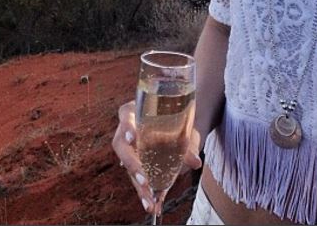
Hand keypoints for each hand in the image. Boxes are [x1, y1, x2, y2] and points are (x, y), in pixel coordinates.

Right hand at [112, 100, 203, 216]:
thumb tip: (195, 162)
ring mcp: (129, 148)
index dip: (127, 126)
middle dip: (131, 163)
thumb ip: (187, 143)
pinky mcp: (134, 163)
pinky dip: (143, 192)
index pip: (125, 114)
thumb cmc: (177, 120)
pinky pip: (135, 177)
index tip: (132, 137)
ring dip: (137, 184)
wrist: (178, 124)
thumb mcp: (183, 127)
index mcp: (136, 111)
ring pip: (127, 166)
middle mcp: (127, 129)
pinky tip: (151, 204)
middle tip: (143, 178)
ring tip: (149, 200)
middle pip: (121, 145)